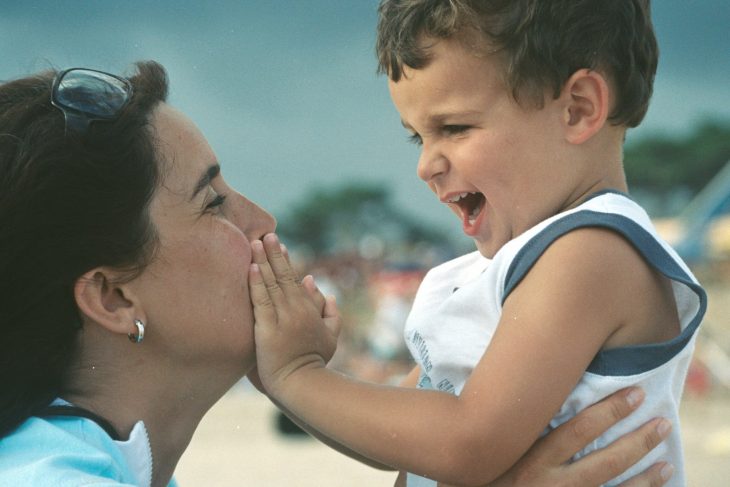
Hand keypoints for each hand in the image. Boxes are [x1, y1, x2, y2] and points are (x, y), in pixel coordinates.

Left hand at [249, 233, 340, 393]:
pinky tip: (252, 269)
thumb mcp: (331, 336)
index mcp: (309, 309)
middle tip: (265, 235)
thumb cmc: (314, 362)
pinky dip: (257, 284)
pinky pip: (261, 302)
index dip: (286, 261)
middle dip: (273, 254)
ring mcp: (282, 318)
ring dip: (263, 262)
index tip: (279, 245)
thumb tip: (318, 285)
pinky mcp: (267, 330)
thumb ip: (330, 311)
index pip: (295, 279)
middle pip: (283, 276)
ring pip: (271, 284)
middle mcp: (296, 309)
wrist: (302, 384)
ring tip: (254, 244)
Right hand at [485, 387, 672, 486]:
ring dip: (645, 476)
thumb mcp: (493, 447)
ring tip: (666, 460)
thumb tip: (533, 385)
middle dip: (638, 441)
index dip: (611, 411)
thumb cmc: (482, 474)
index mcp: (531, 458)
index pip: (580, 430)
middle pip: (606, 460)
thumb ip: (514, 424)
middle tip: (662, 421)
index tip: (635, 394)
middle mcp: (552, 483)